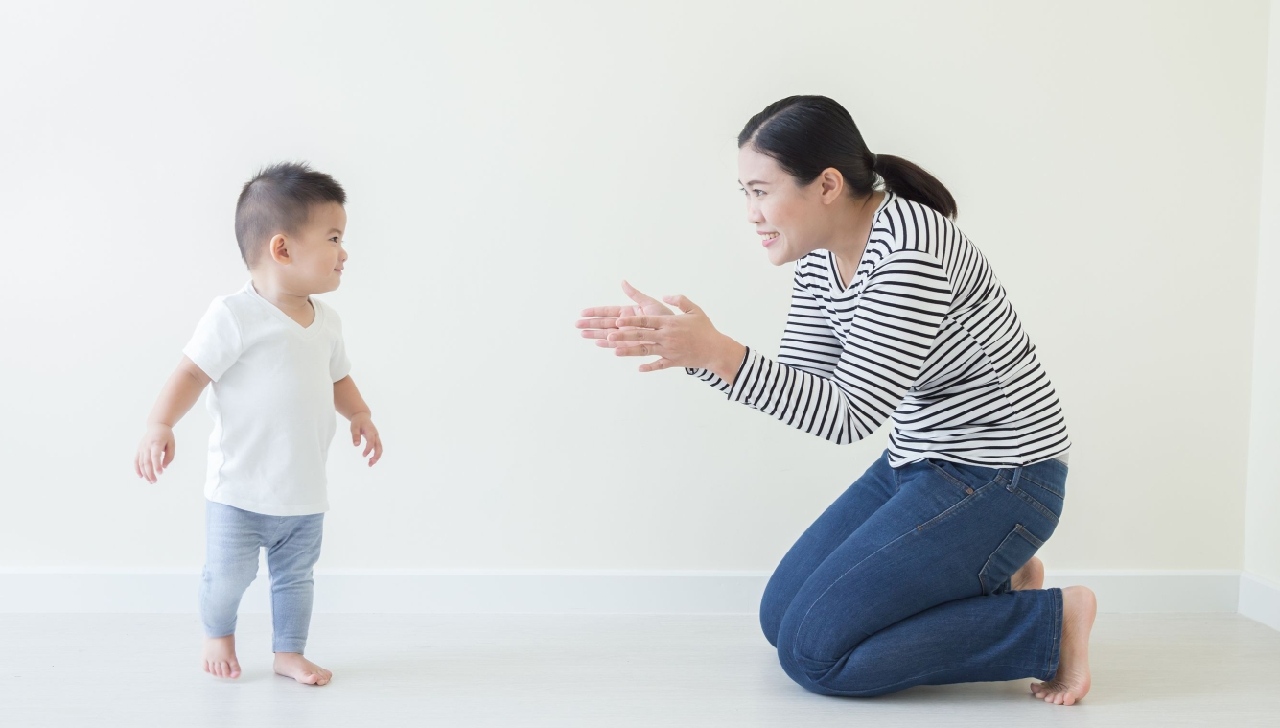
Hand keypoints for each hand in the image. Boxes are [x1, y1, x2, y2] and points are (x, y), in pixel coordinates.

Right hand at [135, 423, 174, 483]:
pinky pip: (136, 460)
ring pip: (140, 463)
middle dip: (150, 473)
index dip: (157, 465)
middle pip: (146, 462)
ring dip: (144, 473)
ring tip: (151, 481)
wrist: (156, 426)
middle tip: (155, 481)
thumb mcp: (172, 443)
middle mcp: (147, 446)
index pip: (155, 456)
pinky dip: (137, 469)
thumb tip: (164, 467)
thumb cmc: (166, 435)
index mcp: (156, 443)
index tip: (161, 473)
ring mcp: (141, 448)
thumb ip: (169, 456)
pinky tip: (141, 476)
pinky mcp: (139, 450)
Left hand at [350, 412, 382, 466]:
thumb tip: (356, 445)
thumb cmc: (358, 422)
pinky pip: (377, 448)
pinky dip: (375, 454)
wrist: (362, 416)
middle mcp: (375, 435)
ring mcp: (376, 438)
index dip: (368, 449)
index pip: (371, 442)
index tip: (363, 456)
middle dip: (376, 456)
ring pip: (379, 449)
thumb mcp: (354, 427)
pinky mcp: (375, 440)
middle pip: (379, 447)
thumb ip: (355, 435)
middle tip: (370, 464)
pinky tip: (370, 460)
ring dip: (376, 457)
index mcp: (371, 431)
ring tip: (370, 464)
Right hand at [576, 281, 673, 348]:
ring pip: (608, 334)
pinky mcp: (632, 345)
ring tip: (583, 334)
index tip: (583, 312)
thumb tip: (623, 282)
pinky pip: (618, 345)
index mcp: (628, 313)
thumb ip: (634, 294)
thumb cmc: (665, 317)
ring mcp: (628, 335)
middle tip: (577, 324)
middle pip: (604, 324)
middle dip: (591, 324)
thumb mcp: (649, 303)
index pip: (608, 311)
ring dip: (595, 334)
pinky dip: (608, 344)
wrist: (675, 331)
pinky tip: (598, 343)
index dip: (595, 312)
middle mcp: (625, 324)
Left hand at [611, 294, 743, 374]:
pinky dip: (649, 367)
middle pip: (641, 335)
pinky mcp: (673, 361)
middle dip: (624, 335)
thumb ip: (680, 300)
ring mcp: (669, 350)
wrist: (716, 349)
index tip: (618, 320)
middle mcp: (666, 336)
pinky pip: (659, 365)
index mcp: (669, 323)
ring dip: (629, 351)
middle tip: (608, 335)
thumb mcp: (694, 310)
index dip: (631, 320)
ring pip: (645, 351)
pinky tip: (638, 368)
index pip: (646, 321)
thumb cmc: (705, 328)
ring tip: (615, 351)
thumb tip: (665, 295)